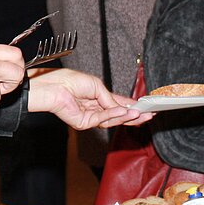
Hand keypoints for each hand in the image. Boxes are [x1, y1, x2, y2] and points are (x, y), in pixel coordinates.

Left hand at [27, 68, 153, 130]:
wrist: (55, 86)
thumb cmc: (70, 81)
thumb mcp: (96, 85)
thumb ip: (110, 98)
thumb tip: (122, 108)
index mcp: (97, 97)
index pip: (117, 104)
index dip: (131, 106)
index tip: (145, 107)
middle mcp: (94, 108)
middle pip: (117, 115)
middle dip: (133, 115)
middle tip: (149, 115)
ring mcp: (90, 117)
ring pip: (112, 119)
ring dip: (127, 116)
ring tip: (140, 114)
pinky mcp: (84, 123)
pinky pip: (103, 120)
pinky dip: (115, 115)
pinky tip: (126, 112)